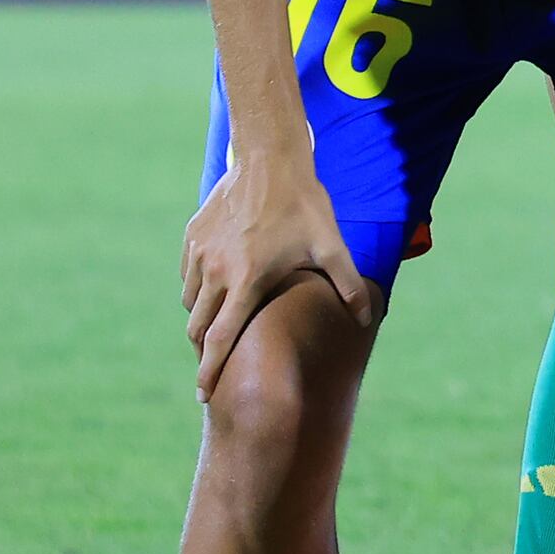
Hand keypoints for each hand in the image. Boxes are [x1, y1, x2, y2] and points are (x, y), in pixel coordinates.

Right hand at [179, 153, 368, 395]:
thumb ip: (349, 287)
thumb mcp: (332, 246)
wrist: (269, 160)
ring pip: (189, 302)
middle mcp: (216, 272)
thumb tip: (367, 321)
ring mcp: (199, 254)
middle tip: (215, 362)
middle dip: (204, 351)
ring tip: (220, 324)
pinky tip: (217, 288)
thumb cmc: (305, 206)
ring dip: (201, 318)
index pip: (220, 338)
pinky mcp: (191, 238)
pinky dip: (197, 290)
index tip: (203, 393)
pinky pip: (187, 276)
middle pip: (198, 328)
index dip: (209, 370)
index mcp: (247, 282)